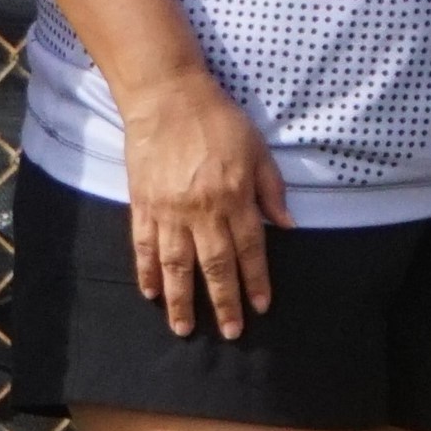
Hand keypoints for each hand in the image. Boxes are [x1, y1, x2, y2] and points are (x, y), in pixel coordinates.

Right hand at [117, 64, 290, 340]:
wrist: (167, 98)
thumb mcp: (257, 151)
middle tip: (229, 332)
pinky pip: (143, 246)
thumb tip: (288, 227)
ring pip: (176, 265)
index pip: (249, 250)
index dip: (255, 281)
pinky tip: (152, 293)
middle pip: (214, 266)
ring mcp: (168, 211)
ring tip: (183, 329)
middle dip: (223, 302)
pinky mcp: (142, 205)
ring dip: (181, 301)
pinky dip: (147, 272)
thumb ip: (271, 190)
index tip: (260, 307)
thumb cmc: (218, 121)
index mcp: (234, 199)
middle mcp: (201, 211)